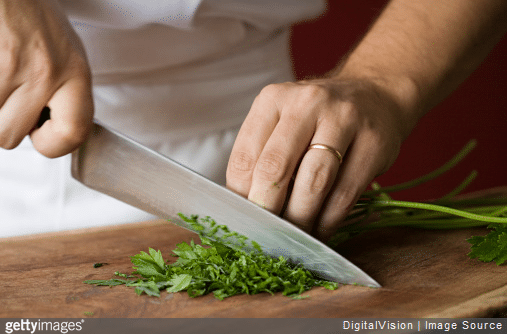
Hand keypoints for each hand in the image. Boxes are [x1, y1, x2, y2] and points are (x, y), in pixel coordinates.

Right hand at [0, 0, 92, 157]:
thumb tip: (58, 135)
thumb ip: (67, 96)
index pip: (74, 133)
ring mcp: (11, 65)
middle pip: (10, 136)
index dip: (54, 146)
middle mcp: (46, 71)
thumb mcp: (68, 56)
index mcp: (75, 73)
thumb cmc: (36, 18)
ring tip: (3, 81)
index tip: (42, 136)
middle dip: (5, 124)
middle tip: (10, 100)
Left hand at [226, 78, 413, 240]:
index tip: (244, 221)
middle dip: (267, 211)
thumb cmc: (318, 118)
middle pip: (275, 169)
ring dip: (299, 220)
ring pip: (313, 184)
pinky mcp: (374, 144)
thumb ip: (262, 156)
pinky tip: (319, 231)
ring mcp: (344, 120)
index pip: (244, 158)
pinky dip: (328, 222)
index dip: (241, 198)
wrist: (374, 94)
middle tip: (265, 235)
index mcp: (273, 99)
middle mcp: (307, 103)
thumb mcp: (283, 122)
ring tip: (293, 238)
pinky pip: (345, 195)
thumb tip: (246, 208)